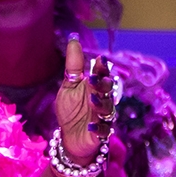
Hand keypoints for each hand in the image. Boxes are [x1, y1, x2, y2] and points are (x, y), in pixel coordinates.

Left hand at [53, 39, 117, 166]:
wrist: (70, 137)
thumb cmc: (71, 110)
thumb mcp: (69, 86)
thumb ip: (73, 66)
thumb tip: (74, 39)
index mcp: (95, 87)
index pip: (101, 75)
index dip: (102, 68)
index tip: (100, 60)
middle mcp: (102, 100)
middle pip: (107, 90)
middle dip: (102, 85)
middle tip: (93, 79)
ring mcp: (102, 117)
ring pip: (107, 109)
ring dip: (101, 104)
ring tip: (92, 100)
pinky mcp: (99, 134)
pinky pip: (103, 130)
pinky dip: (99, 128)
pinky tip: (92, 125)